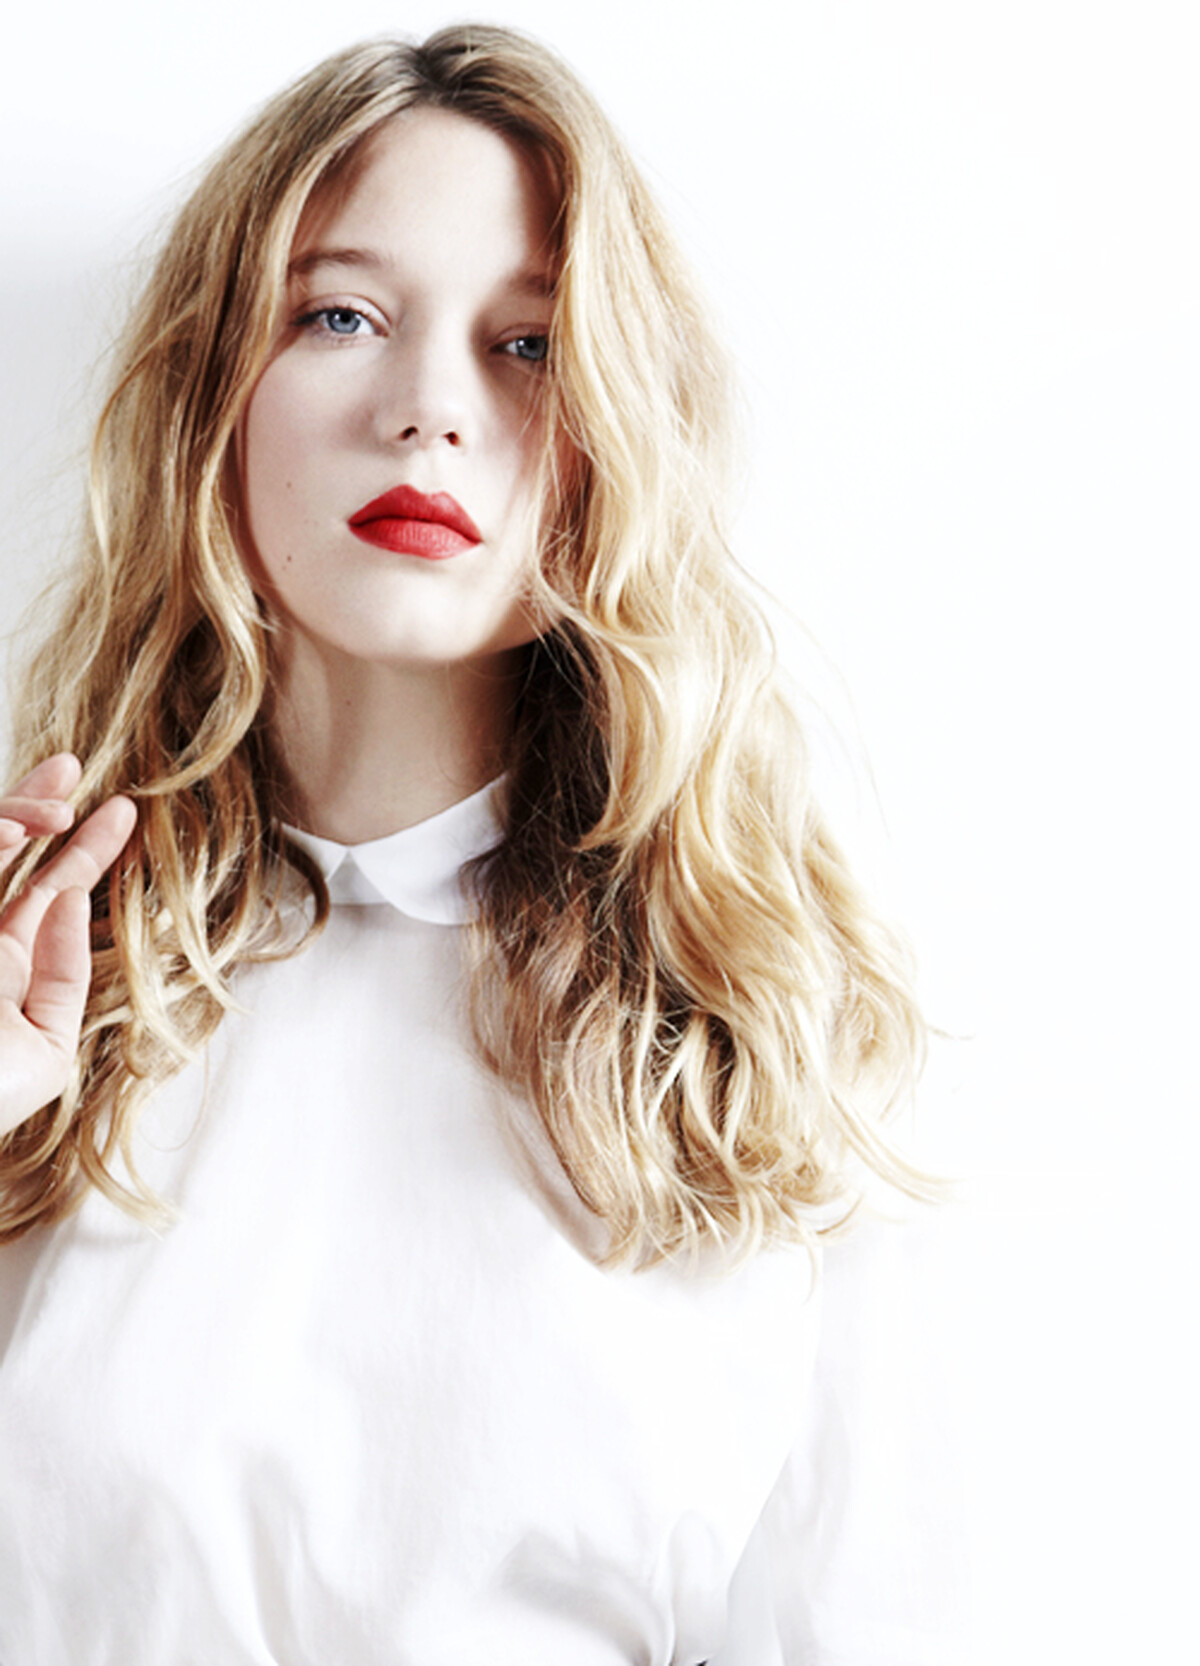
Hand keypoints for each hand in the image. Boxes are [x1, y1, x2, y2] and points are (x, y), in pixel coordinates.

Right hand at [0, 755, 136, 1138]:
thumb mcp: (46, 1050)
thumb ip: (65, 980)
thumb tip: (69, 902)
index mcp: (0, 968)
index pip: (42, 892)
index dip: (83, 851)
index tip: (120, 811)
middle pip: (0, 852)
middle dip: (34, 801)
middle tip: (72, 764)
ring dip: (8, 817)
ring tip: (52, 809)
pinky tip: (10, 830)